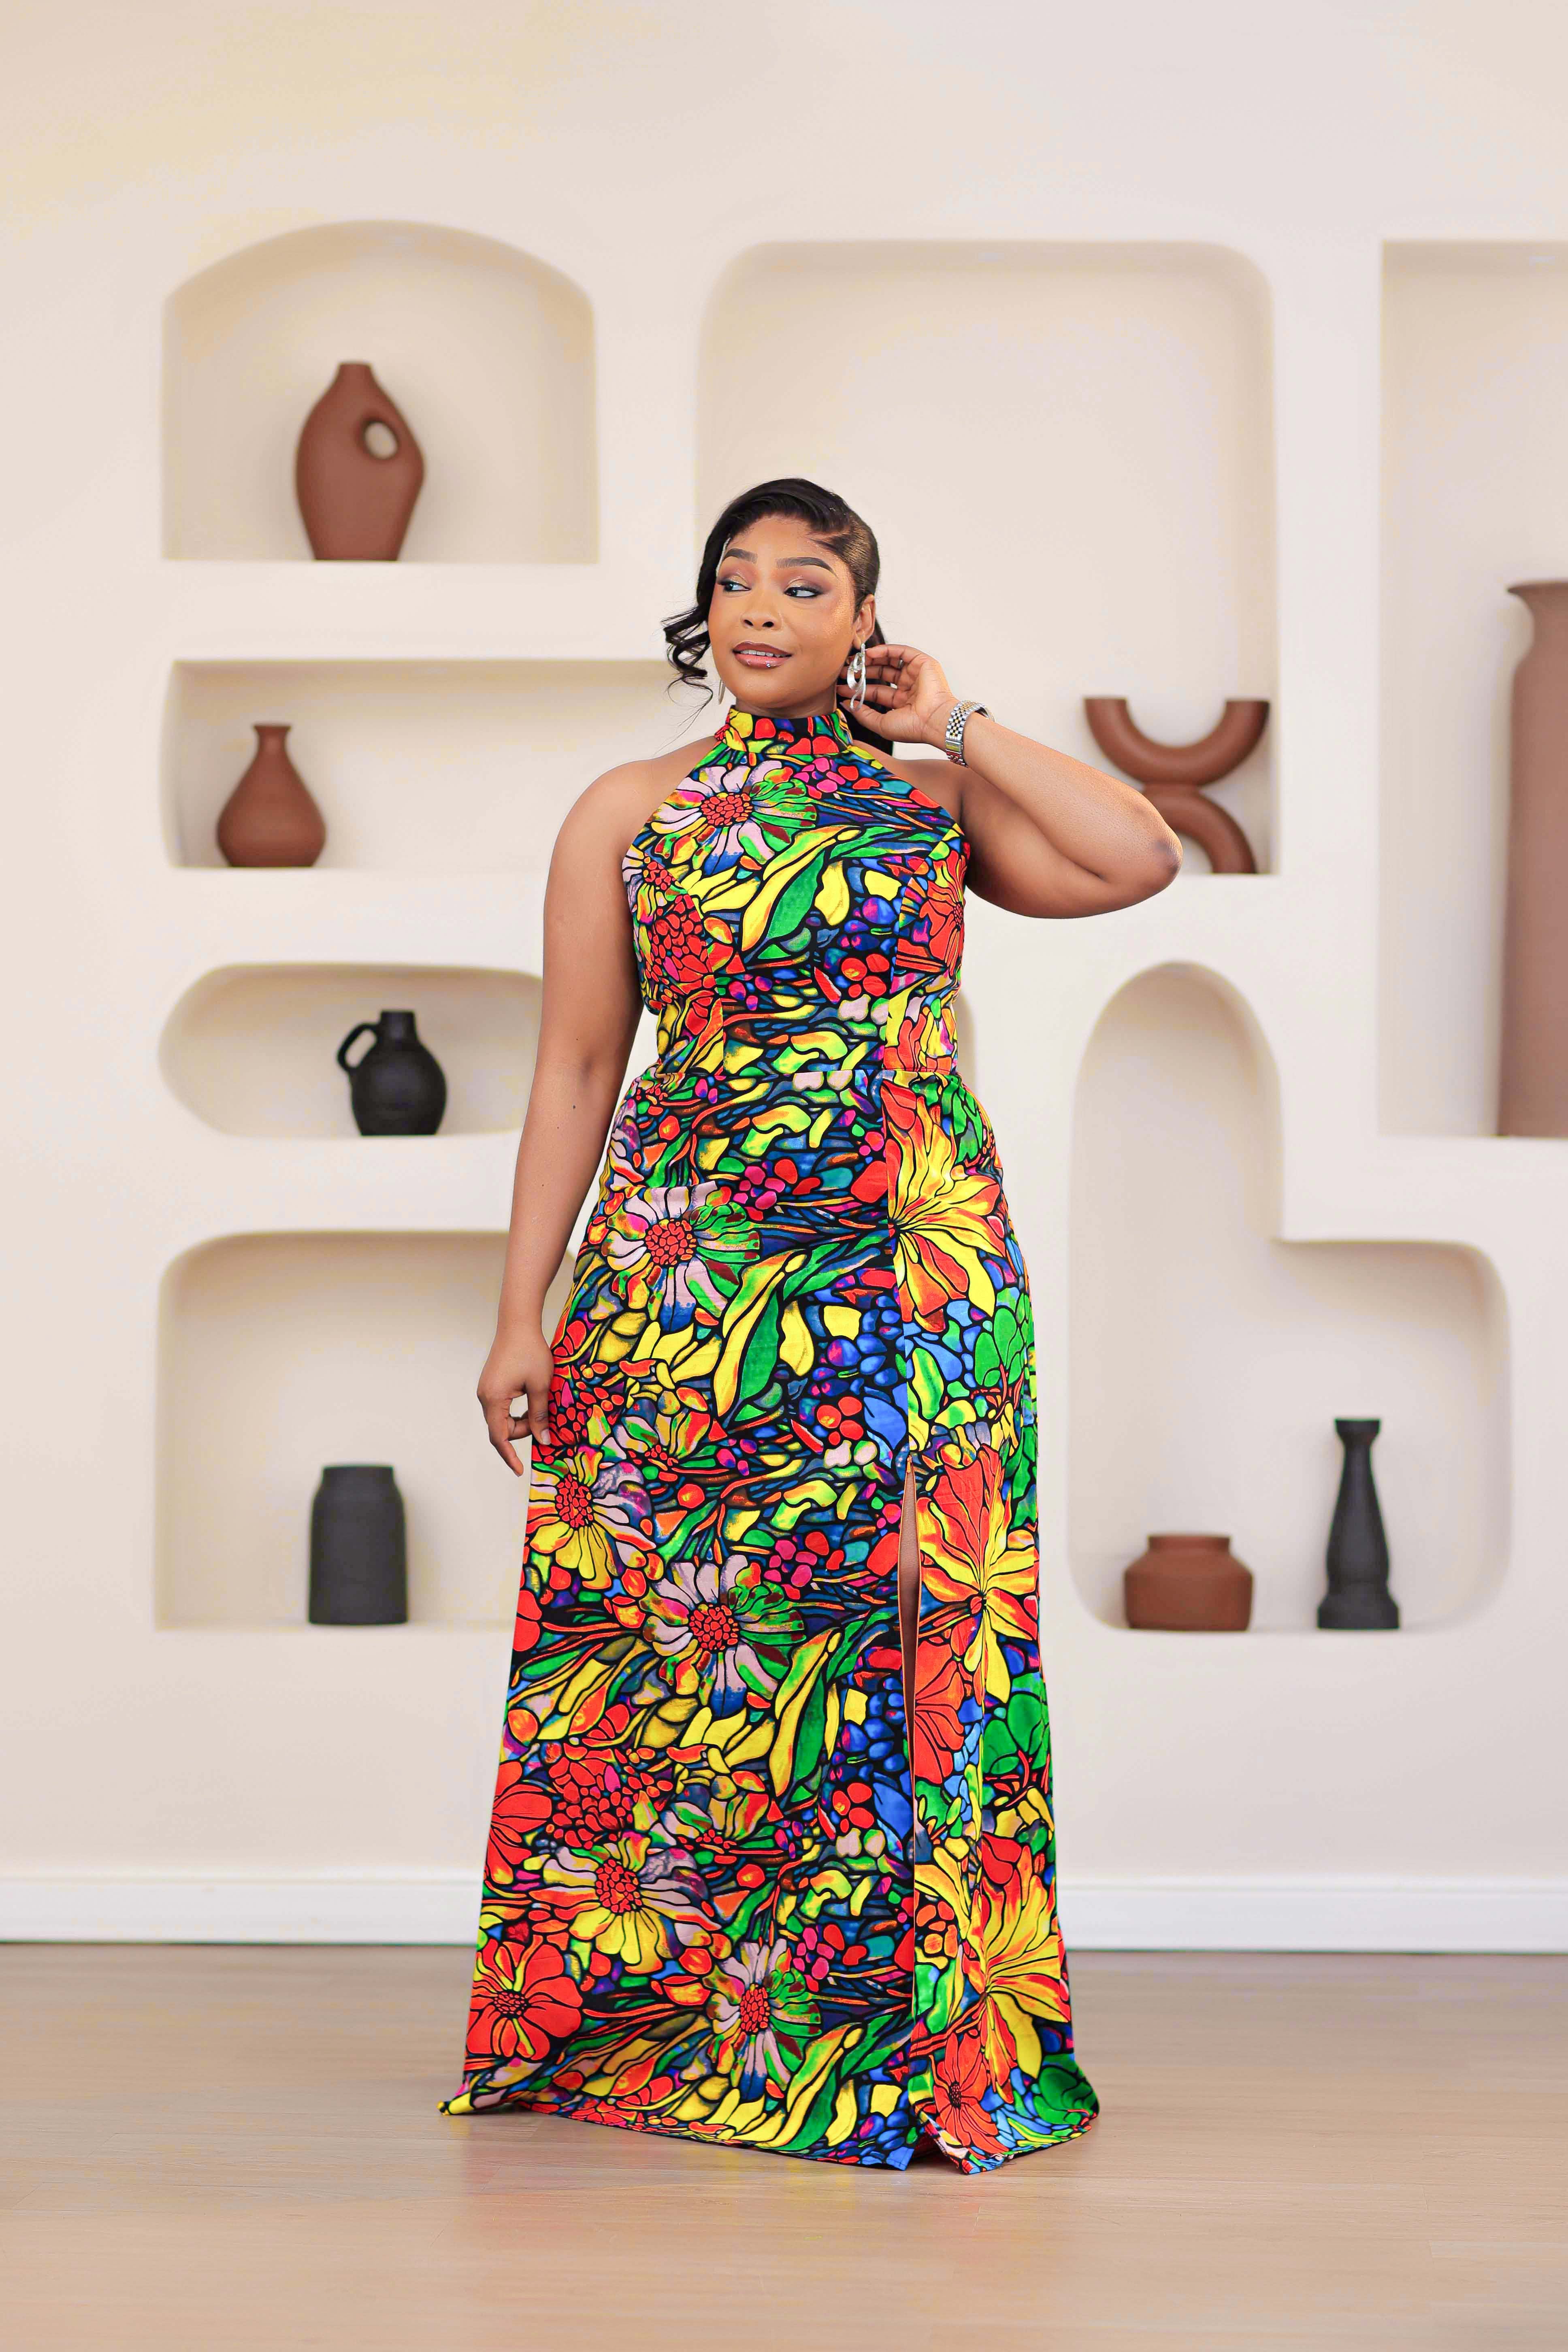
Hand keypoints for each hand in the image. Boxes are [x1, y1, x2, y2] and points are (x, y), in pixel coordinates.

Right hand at [478, 1324, 552, 1475]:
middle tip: (545, 1425)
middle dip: (523, 1432)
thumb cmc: (530, 1351)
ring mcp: (486, 1390)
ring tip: (540, 1410)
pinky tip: (530, 1403)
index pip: (499, 1437)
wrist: (518, 1323)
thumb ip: (540, 1415)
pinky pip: (502, 1407)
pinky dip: (516, 1412)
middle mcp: (484, 1396)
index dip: (510, 1456)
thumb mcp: (540, 1386)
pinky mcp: (491, 1384)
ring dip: (520, 1421)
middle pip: (501, 1429)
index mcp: (493, 1399)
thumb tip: (545, 1440)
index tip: (520, 1470)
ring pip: (502, 1418)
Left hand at [838, 641, 956, 747]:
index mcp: (902, 703)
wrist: (934, 721)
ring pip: (889, 661)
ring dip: (871, 660)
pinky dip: (885, 650)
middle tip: (844, 671)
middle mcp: (909, 687)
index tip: (842, 687)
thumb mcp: (881, 724)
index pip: (876, 691)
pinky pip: (901, 651)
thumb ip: (863, 714)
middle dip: (862, 672)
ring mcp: (916, 674)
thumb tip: (846, 704)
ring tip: (854, 661)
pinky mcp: (923, 663)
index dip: (859, 688)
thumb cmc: (912, 727)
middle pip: (881, 674)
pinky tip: (869, 654)